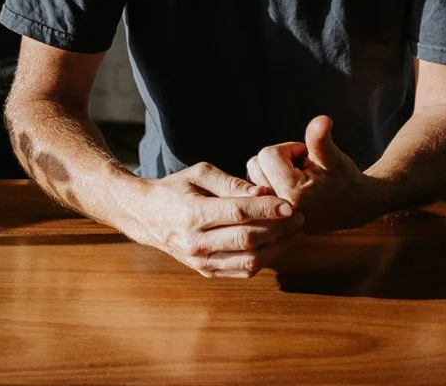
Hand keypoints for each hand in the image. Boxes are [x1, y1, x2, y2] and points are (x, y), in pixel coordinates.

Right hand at [135, 162, 304, 278]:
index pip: (238, 214)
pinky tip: (277, 245)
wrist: (145, 215)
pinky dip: (263, 260)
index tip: (290, 205)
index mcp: (193, 213)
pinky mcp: (205, 271)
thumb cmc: (176, 188)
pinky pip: (240, 271)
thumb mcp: (199, 173)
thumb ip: (231, 183)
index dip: (267, 210)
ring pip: (248, 261)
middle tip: (300, 217)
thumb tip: (262, 192)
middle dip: (279, 229)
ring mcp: (199, 260)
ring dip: (277, 248)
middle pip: (247, 239)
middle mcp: (196, 242)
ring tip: (294, 233)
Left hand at [246, 115, 384, 233]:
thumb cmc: (344, 178)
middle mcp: (278, 209)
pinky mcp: (271, 221)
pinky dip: (267, 184)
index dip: (289, 149)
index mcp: (292, 194)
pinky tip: (287, 189)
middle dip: (278, 160)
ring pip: (252, 177)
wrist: (355, 207)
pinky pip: (255, 191)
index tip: (308, 158)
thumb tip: (322, 120)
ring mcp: (273, 218)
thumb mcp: (333, 157)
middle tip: (303, 169)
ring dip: (271, 172)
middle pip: (256, 165)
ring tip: (297, 179)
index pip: (268, 154)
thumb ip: (320, 139)